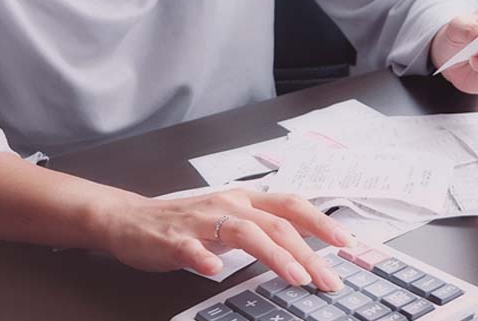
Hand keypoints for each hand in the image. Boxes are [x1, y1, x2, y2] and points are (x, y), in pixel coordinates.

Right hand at [95, 189, 354, 289]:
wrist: (130, 220)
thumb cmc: (187, 223)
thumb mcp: (232, 218)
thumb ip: (263, 228)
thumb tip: (305, 249)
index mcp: (245, 200)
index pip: (292, 206)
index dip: (321, 222)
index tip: (347, 243)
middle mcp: (228, 205)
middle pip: (276, 223)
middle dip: (307, 251)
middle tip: (328, 278)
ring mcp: (201, 221)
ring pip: (244, 232)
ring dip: (273, 255)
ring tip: (295, 277)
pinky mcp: (173, 239)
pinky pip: (190, 248)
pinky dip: (203, 258)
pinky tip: (215, 271)